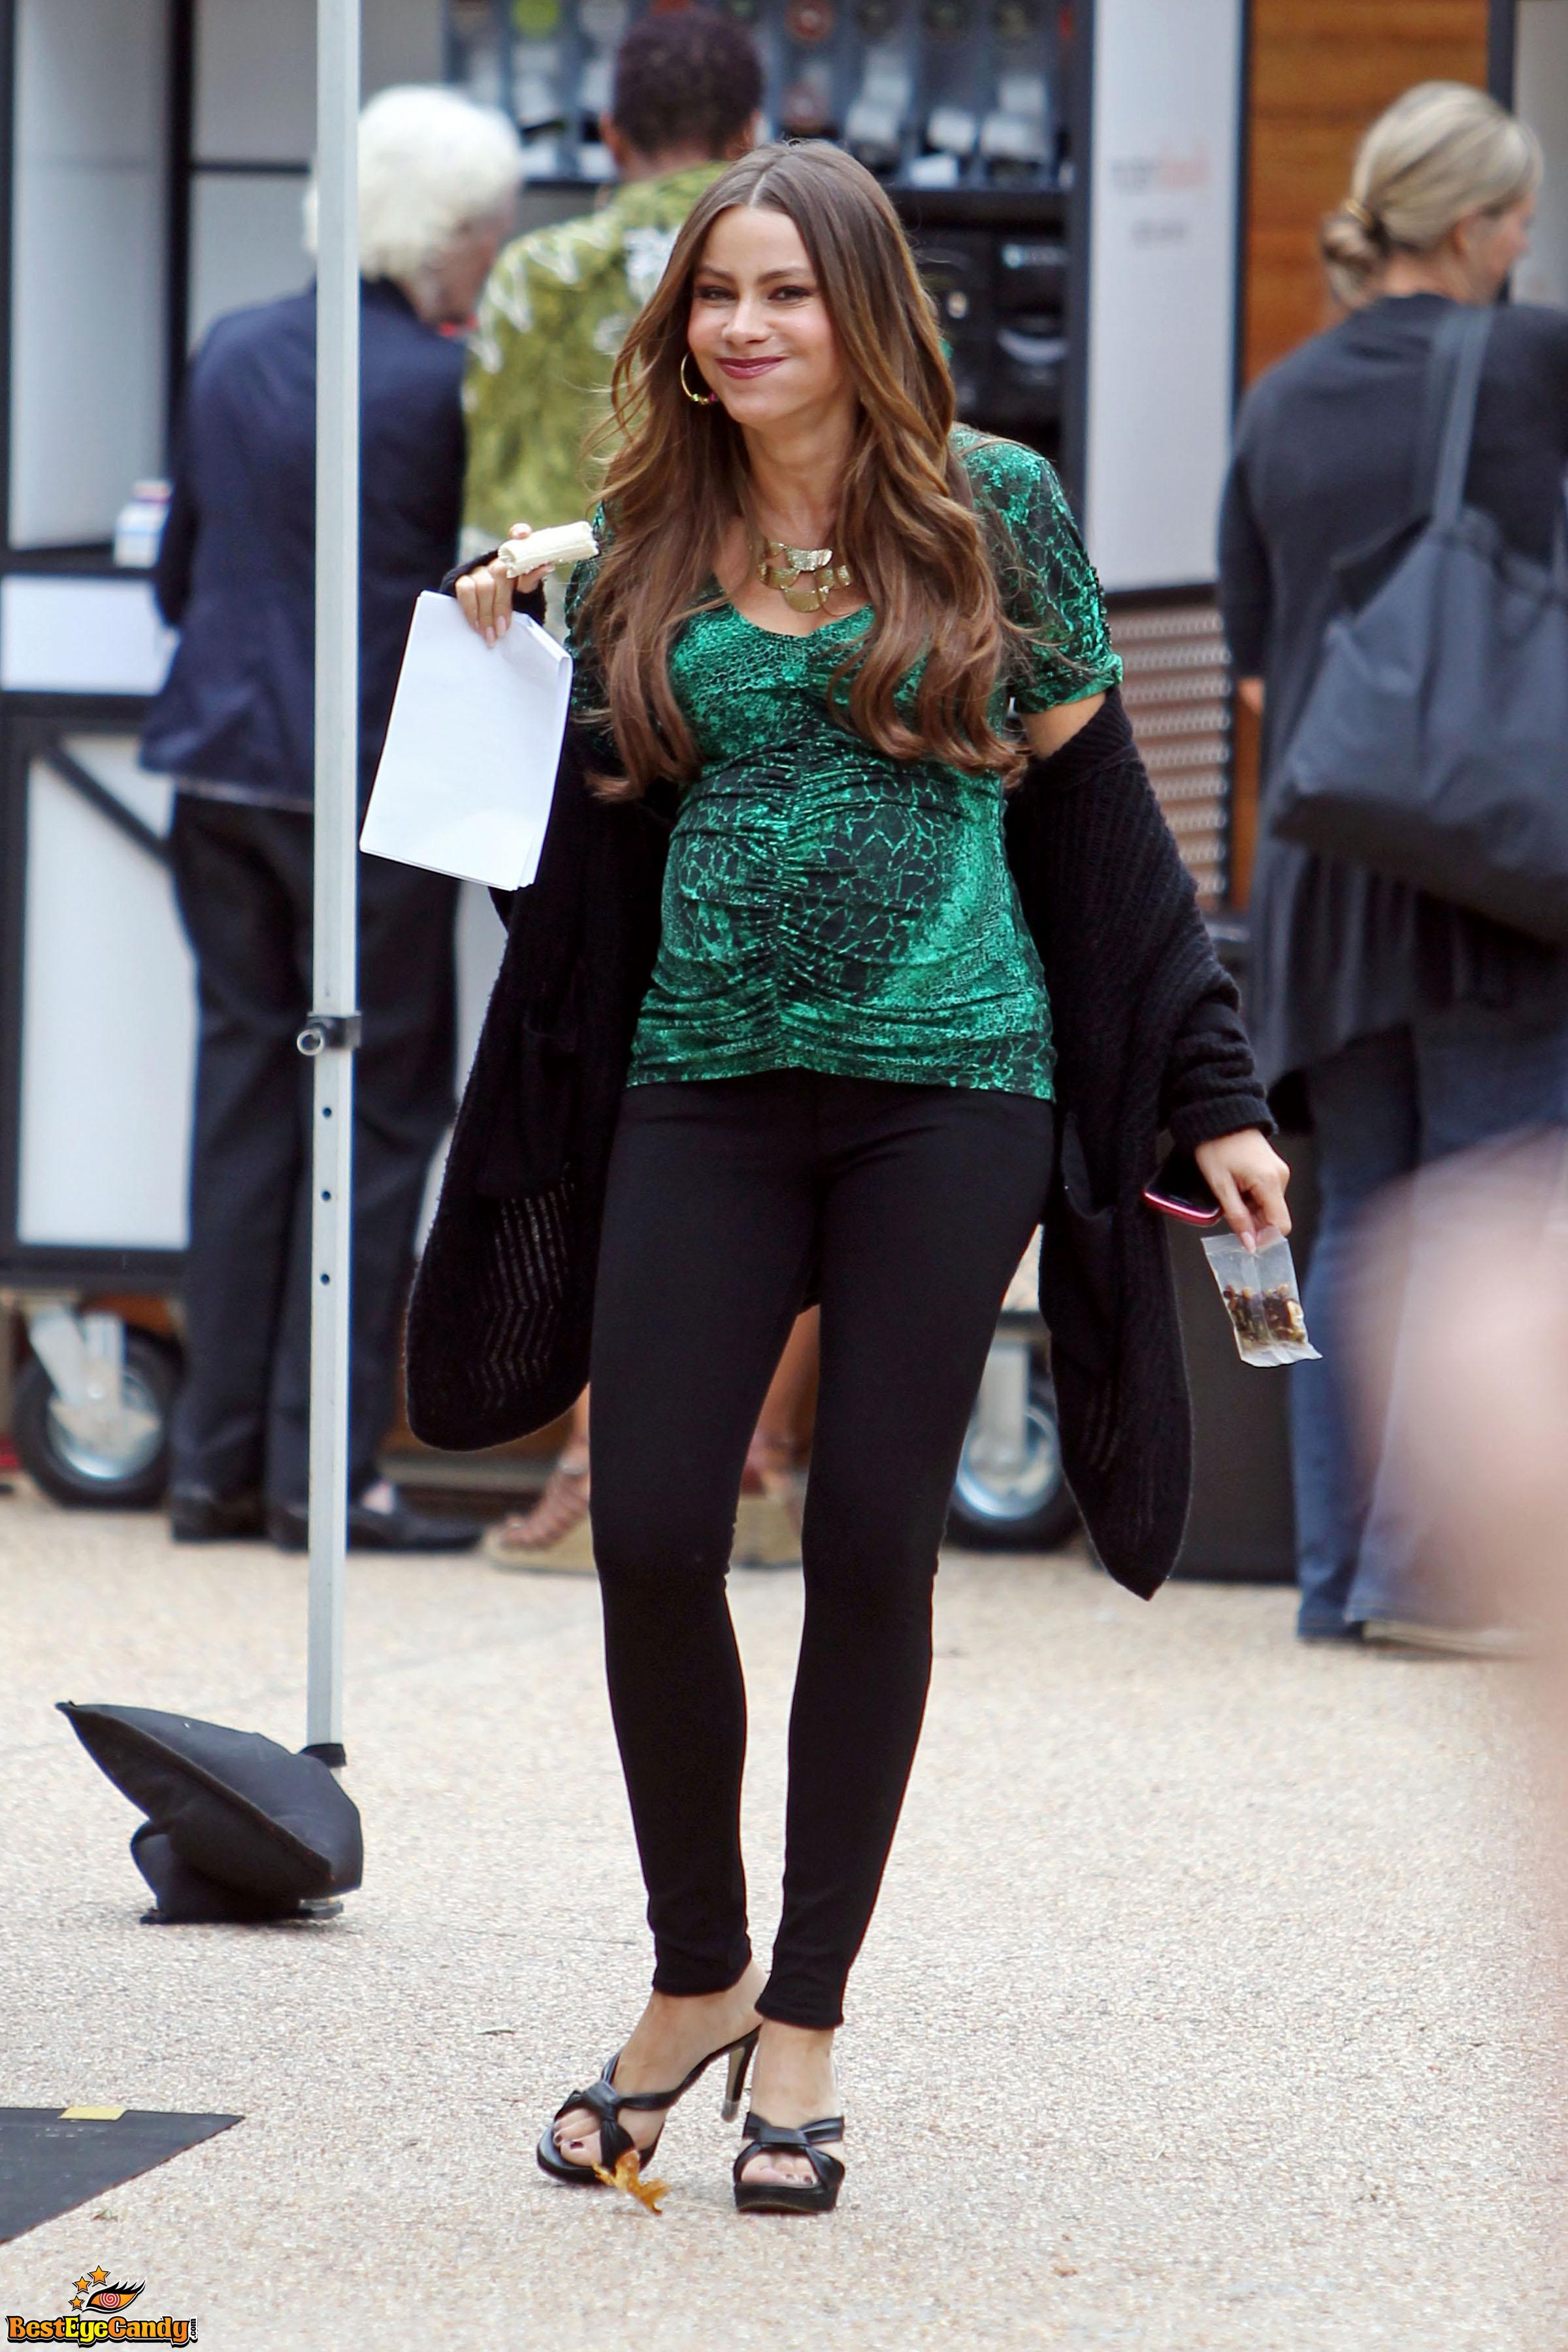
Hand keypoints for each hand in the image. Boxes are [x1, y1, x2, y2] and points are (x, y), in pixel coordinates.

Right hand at [453, 522, 548, 645]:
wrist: (493, 622)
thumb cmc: (516, 606)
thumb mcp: (528, 596)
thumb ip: (532, 579)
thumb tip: (547, 565)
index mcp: (518, 561)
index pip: (519, 538)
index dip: (520, 532)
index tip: (522, 534)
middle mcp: (498, 561)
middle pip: (500, 572)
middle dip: (501, 604)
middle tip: (503, 629)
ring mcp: (480, 570)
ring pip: (483, 584)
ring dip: (486, 613)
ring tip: (491, 635)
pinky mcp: (464, 580)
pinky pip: (464, 590)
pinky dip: (471, 610)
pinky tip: (477, 626)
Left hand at [1194, 1128, 1290, 1246]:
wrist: (1220, 1116)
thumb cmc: (1217, 1146)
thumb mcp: (1220, 1186)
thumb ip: (1237, 1217)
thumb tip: (1250, 1244)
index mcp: (1269, 1182)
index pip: (1280, 1225)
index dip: (1265, 1238)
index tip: (1246, 1241)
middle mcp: (1281, 1177)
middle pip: (1275, 1217)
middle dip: (1255, 1225)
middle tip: (1230, 1217)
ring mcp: (1279, 1172)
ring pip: (1270, 1207)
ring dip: (1252, 1212)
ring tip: (1231, 1197)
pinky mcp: (1275, 1169)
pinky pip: (1268, 1194)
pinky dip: (1254, 1200)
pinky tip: (1237, 1189)